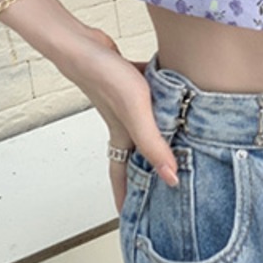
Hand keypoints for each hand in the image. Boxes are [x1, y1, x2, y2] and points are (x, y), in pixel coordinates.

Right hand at [51, 25, 179, 211]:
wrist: (83, 44)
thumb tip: (172, 178)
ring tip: (176, 142)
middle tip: (159, 184)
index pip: (122, 175)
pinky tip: (179, 94)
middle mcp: (123, 122)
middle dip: (144, 170)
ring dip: (157, 135)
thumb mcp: (136, 115)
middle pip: (135, 152)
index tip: (129, 218)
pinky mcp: (130, 80)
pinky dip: (164, 99)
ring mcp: (126, 101)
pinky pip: (152, 96)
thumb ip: (154, 145)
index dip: (125, 197)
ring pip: (146, 124)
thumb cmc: (105, 78)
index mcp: (122, 135)